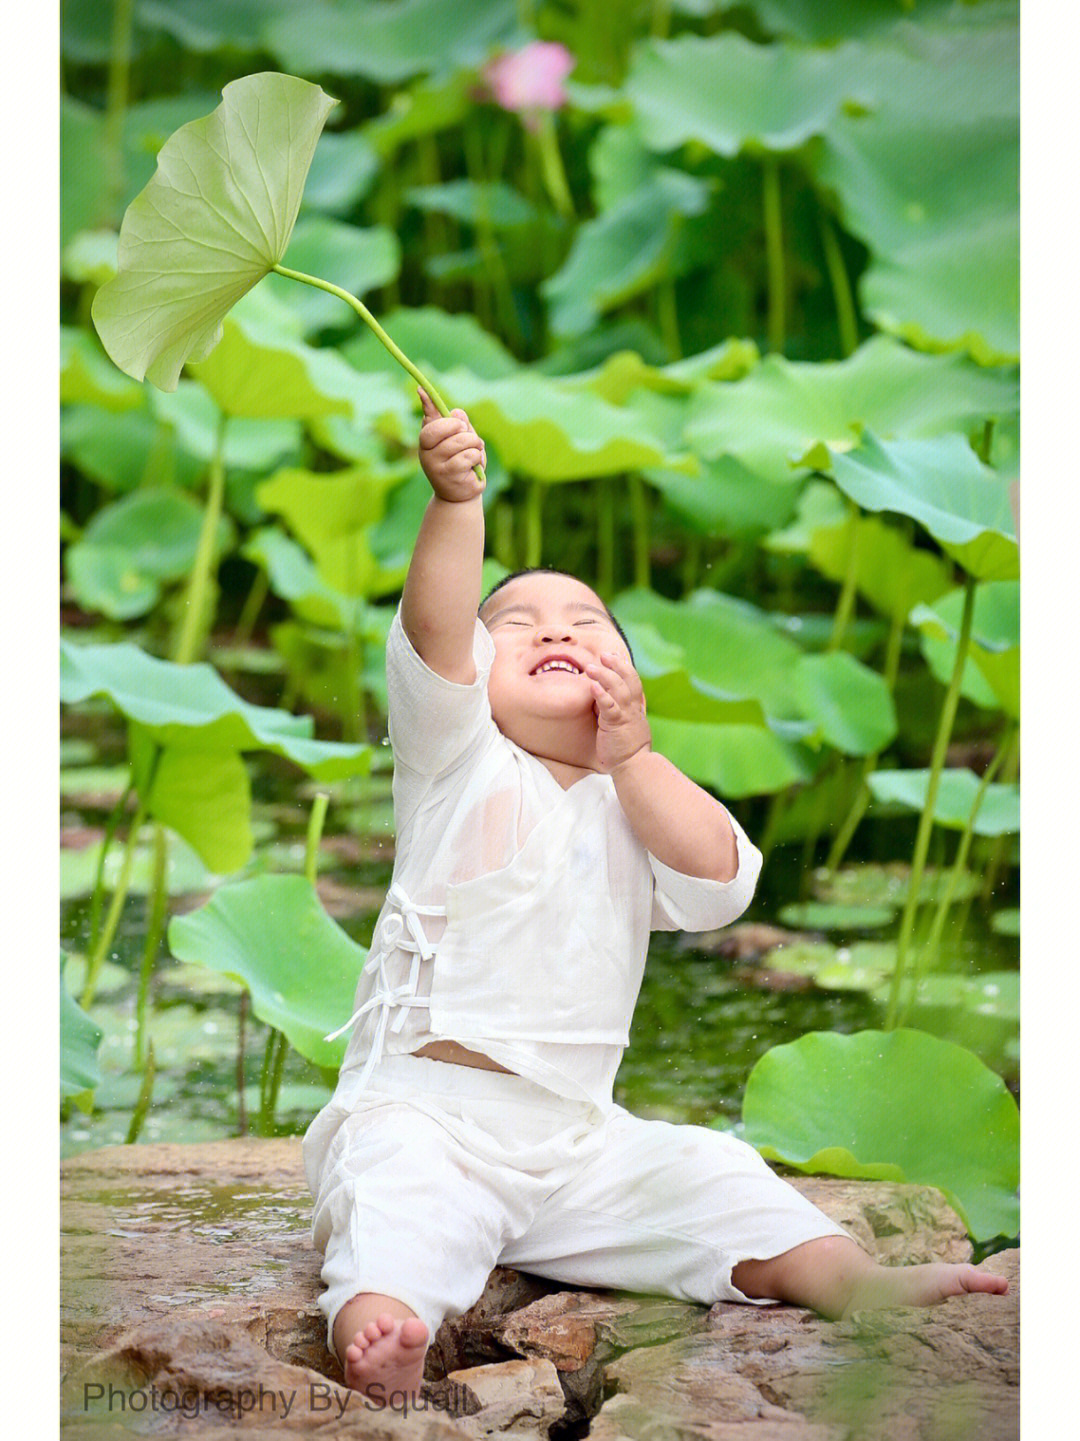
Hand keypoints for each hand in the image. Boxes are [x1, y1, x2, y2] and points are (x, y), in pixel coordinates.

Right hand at [418, 389, 485, 502]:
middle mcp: (426, 452)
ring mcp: (435, 464)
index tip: (422, 389)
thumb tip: (456, 411)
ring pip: (462, 441)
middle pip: (448, 426)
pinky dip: (477, 459)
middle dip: (464, 429)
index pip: (428, 419)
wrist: (460, 497)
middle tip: (471, 440)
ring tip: (474, 456)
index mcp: (427, 441)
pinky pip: (469, 456)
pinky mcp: (448, 475)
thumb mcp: (462, 442)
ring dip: (475, 446)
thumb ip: (460, 426)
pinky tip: (473, 468)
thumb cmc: (462, 465)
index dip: (426, 404)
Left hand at [585, 650, 651, 772]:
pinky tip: (592, 686)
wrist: (633, 766)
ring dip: (604, 675)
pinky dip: (601, 694)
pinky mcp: (616, 724)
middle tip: (603, 655)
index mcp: (635, 706)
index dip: (623, 665)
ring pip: (617, 688)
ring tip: (590, 667)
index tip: (612, 655)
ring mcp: (626, 714)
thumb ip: (616, 709)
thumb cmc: (626, 748)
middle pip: (628, 678)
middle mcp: (633, 707)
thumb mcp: (624, 723)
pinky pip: (609, 706)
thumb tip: (602, 696)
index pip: (632, 680)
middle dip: (616, 664)